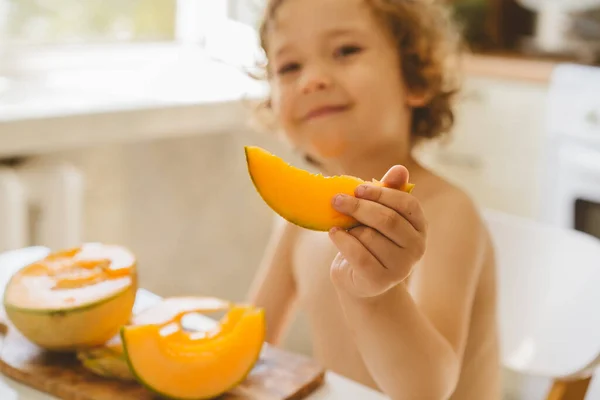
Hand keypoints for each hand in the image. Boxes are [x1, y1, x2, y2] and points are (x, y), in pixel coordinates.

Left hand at [328, 165, 426, 297]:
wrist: (359, 279)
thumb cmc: (370, 240)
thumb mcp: (379, 215)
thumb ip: (389, 192)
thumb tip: (400, 168)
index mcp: (419, 227)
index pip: (407, 203)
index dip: (381, 193)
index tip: (357, 189)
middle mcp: (416, 248)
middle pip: (388, 219)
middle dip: (359, 207)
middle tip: (336, 199)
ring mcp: (401, 267)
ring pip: (370, 237)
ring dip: (350, 228)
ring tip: (342, 227)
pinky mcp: (380, 280)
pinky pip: (358, 254)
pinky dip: (342, 240)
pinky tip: (334, 233)